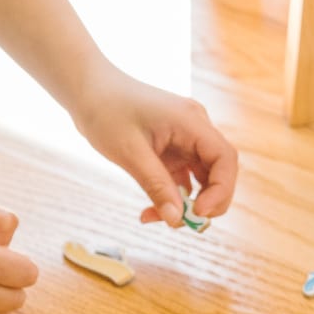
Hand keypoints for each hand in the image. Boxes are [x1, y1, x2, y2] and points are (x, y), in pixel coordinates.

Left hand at [71, 65, 237, 227]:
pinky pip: (182, 179)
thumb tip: (177, 220)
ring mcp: (184, 139)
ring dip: (184, 204)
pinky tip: (150, 210)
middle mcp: (195, 129)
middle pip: (219, 172)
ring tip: (154, 218)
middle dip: (205, 203)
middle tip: (178, 223)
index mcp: (191, 122)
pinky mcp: (172, 149)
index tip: (199, 213)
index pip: (225, 159)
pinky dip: (171, 197)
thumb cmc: (106, 112)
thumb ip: (156, 186)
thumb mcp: (130, 153)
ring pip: (201, 180)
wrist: (88, 90)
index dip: (221, 190)